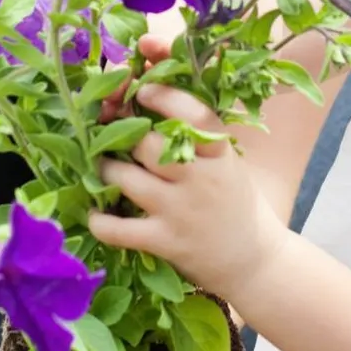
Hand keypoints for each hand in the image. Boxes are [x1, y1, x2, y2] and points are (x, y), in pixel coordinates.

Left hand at [89, 85, 283, 302]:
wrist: (254, 261)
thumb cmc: (236, 203)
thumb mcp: (227, 163)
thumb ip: (198, 139)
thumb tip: (153, 103)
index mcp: (220, 154)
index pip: (195, 115)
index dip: (165, 97)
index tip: (143, 89)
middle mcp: (201, 178)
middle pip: (148, 145)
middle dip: (122, 136)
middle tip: (109, 134)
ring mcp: (180, 211)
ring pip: (126, 179)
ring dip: (104, 170)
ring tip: (101, 167)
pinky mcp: (165, 241)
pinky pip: (118, 229)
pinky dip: (99, 220)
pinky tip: (95, 213)